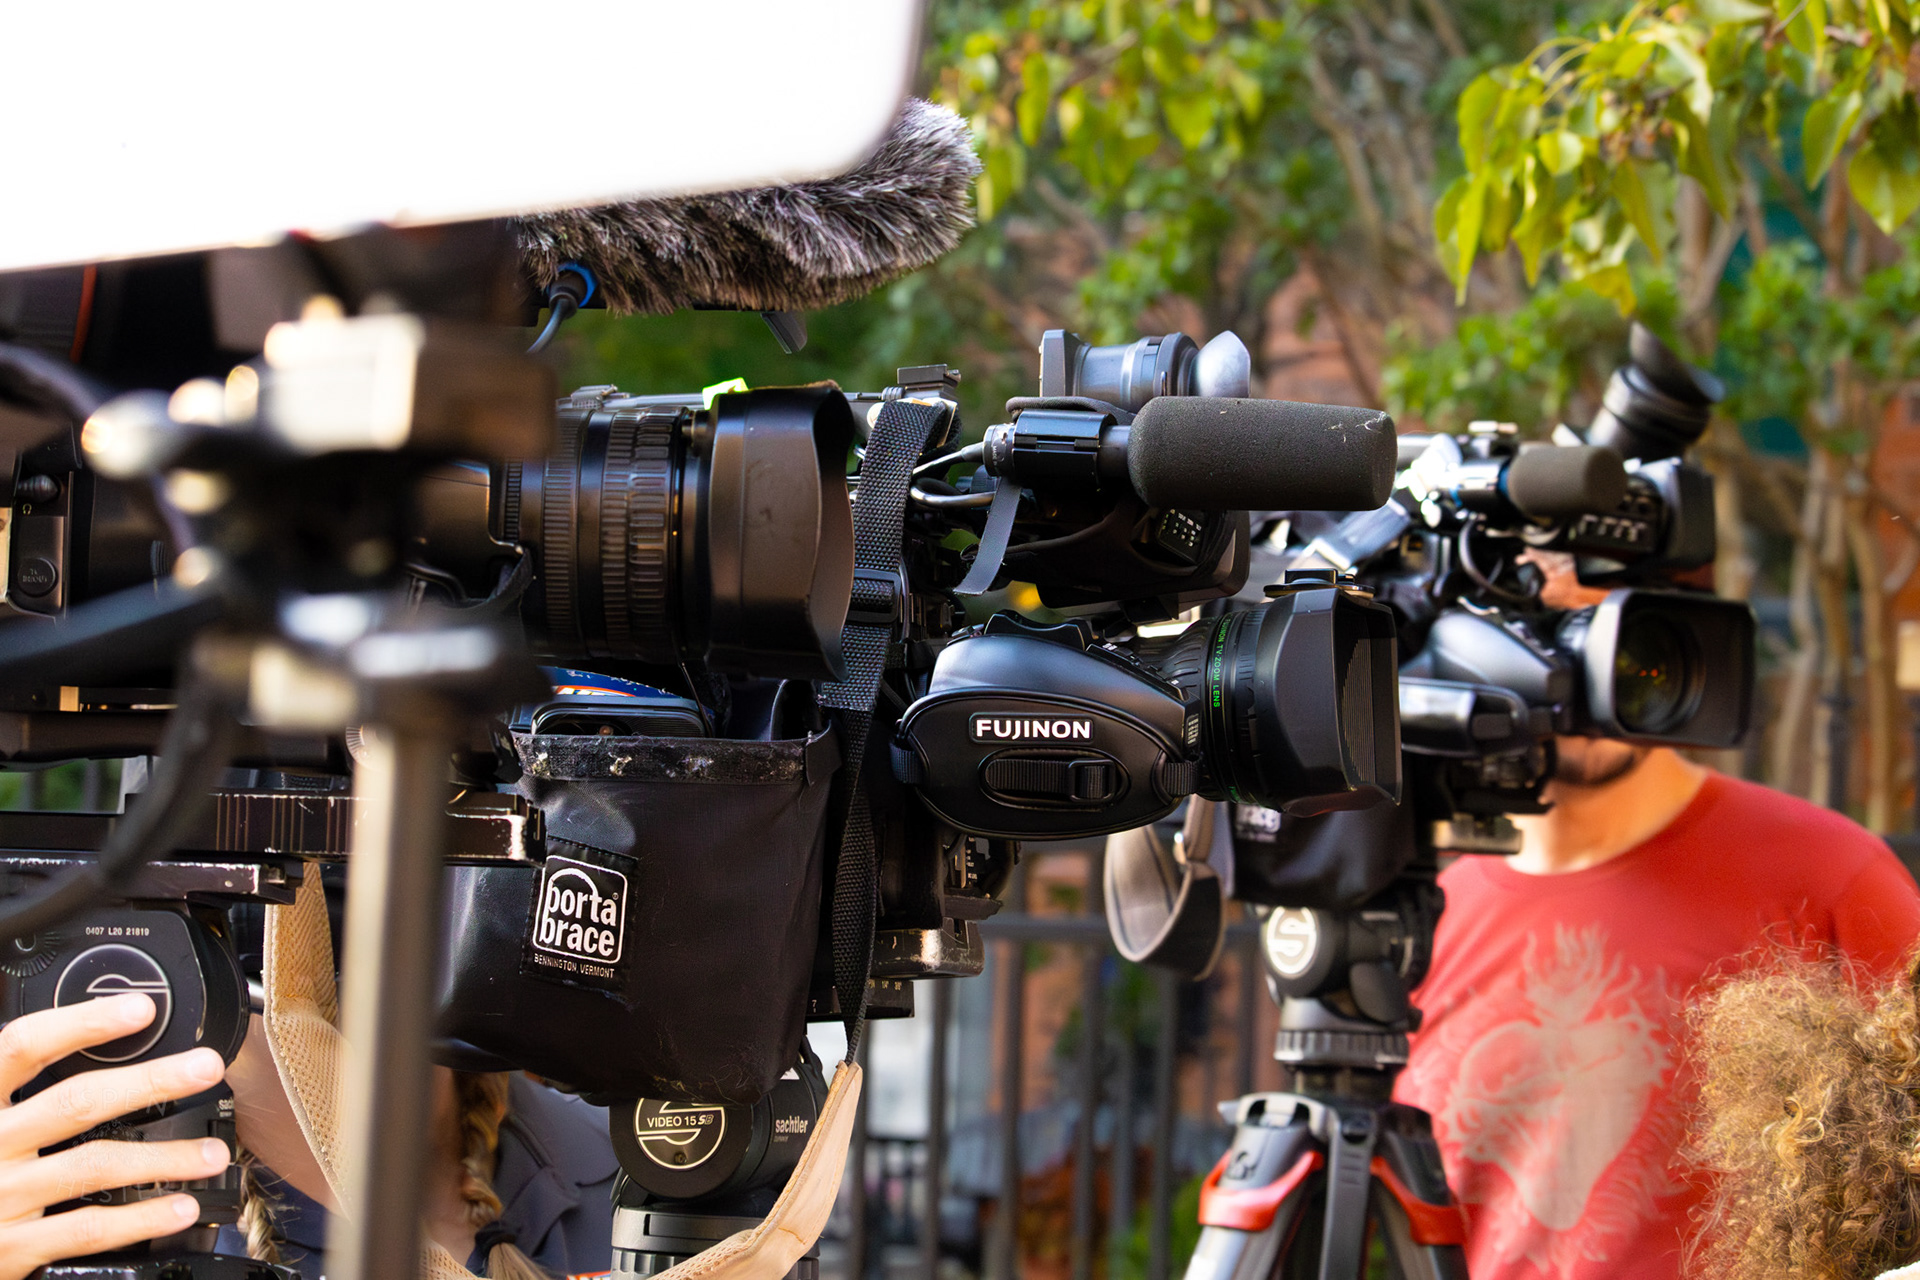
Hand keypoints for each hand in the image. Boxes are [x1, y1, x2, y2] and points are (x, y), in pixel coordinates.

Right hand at [0, 992, 229, 1279]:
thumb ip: (22, 1087)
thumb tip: (95, 1038)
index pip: (24, 1047)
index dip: (82, 1024)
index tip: (141, 1009)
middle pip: (75, 1102)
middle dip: (149, 1082)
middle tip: (205, 1068)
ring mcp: (0, 1197)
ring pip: (93, 1166)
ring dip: (163, 1158)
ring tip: (213, 1153)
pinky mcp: (10, 1249)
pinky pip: (86, 1230)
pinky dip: (140, 1219)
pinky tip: (181, 1208)